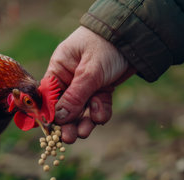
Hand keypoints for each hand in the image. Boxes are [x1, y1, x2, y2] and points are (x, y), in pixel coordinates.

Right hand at [45, 26, 134, 142]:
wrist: (135, 37)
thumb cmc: (105, 45)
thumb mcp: (89, 71)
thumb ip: (74, 96)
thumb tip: (58, 118)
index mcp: (59, 69)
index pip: (48, 95)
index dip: (48, 113)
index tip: (50, 130)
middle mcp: (70, 78)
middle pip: (64, 106)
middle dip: (67, 122)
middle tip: (68, 138)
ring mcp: (86, 85)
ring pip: (82, 110)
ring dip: (83, 122)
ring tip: (84, 132)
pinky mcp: (101, 90)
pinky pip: (98, 107)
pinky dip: (100, 113)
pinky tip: (101, 115)